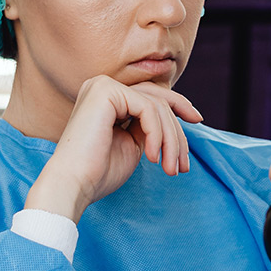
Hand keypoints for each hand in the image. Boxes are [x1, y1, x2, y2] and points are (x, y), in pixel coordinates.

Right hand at [25, 75, 202, 221]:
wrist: (73, 185)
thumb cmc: (99, 173)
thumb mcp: (133, 144)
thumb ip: (149, 127)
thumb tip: (177, 117)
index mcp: (107, 97)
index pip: (152, 96)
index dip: (178, 106)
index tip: (197, 121)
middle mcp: (103, 86)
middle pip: (158, 99)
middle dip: (178, 132)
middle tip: (184, 164)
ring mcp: (102, 86)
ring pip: (157, 106)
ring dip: (171, 140)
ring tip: (170, 168)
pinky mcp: (105, 91)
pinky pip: (148, 109)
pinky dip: (157, 134)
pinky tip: (152, 157)